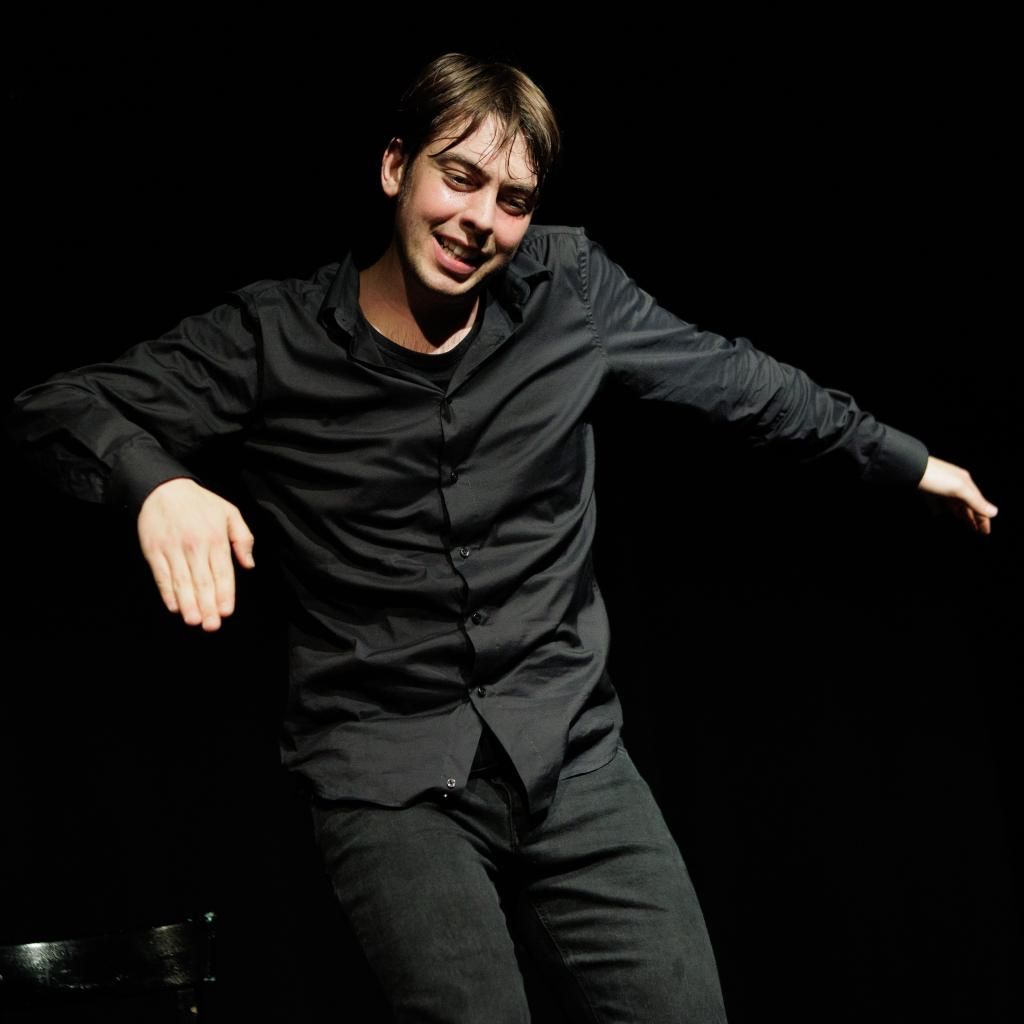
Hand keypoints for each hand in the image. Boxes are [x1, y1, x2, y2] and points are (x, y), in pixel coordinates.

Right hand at [137, 478, 255, 630]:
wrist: (164, 488)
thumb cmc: (201, 503)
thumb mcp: (230, 513)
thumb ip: (243, 538)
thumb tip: (249, 564)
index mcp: (215, 538)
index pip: (222, 571)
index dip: (224, 593)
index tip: (226, 612)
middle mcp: (195, 545)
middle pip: (202, 581)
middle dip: (208, 605)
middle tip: (212, 625)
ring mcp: (172, 549)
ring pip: (182, 581)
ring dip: (188, 603)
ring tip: (194, 620)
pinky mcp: (154, 551)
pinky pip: (161, 575)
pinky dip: (167, 592)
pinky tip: (174, 607)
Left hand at [917, 456, 998, 534]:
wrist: (908, 467)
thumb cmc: (936, 477)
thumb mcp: (959, 489)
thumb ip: (976, 501)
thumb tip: (994, 512)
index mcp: (965, 483)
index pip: (979, 504)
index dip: (983, 519)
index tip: (985, 532)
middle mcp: (954, 483)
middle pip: (967, 503)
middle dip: (973, 516)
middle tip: (976, 530)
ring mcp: (940, 485)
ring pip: (953, 502)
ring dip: (959, 512)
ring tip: (961, 521)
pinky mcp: (925, 488)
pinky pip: (934, 500)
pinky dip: (938, 507)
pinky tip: (937, 513)